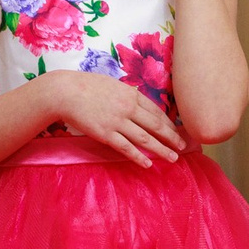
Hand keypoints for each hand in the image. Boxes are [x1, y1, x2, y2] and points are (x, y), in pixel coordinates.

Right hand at [47, 71, 186, 168]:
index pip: (156, 110)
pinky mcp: (106, 134)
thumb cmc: (85, 85)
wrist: (65, 92)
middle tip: (183, 146)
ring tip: (173, 158)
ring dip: (161, 149)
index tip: (176, 130)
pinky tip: (148, 164)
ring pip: (145, 138)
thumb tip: (136, 101)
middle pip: (156, 125)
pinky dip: (139, 157)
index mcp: (131, 94)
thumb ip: (126, 94)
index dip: (168, 122)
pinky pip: (126, 148)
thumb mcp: (112, 84)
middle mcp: (128, 108)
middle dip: (171, 136)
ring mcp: (118, 122)